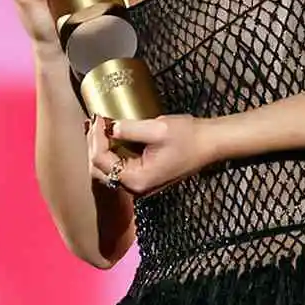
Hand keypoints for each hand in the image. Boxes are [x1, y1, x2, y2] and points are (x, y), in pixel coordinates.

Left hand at [88, 114, 214, 197]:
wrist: (210, 144)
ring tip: (99, 126)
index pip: (101, 161)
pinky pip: (119, 166)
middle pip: (99, 169)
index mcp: (136, 179)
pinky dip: (111, 151)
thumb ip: (129, 129)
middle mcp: (135, 187)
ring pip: (107, 169)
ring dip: (100, 148)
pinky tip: (111, 135)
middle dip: (93, 144)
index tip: (98, 117)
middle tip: (95, 121)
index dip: (96, 138)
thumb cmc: (188, 137)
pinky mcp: (144, 177)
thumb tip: (109, 127)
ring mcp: (140, 184)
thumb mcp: (157, 129)